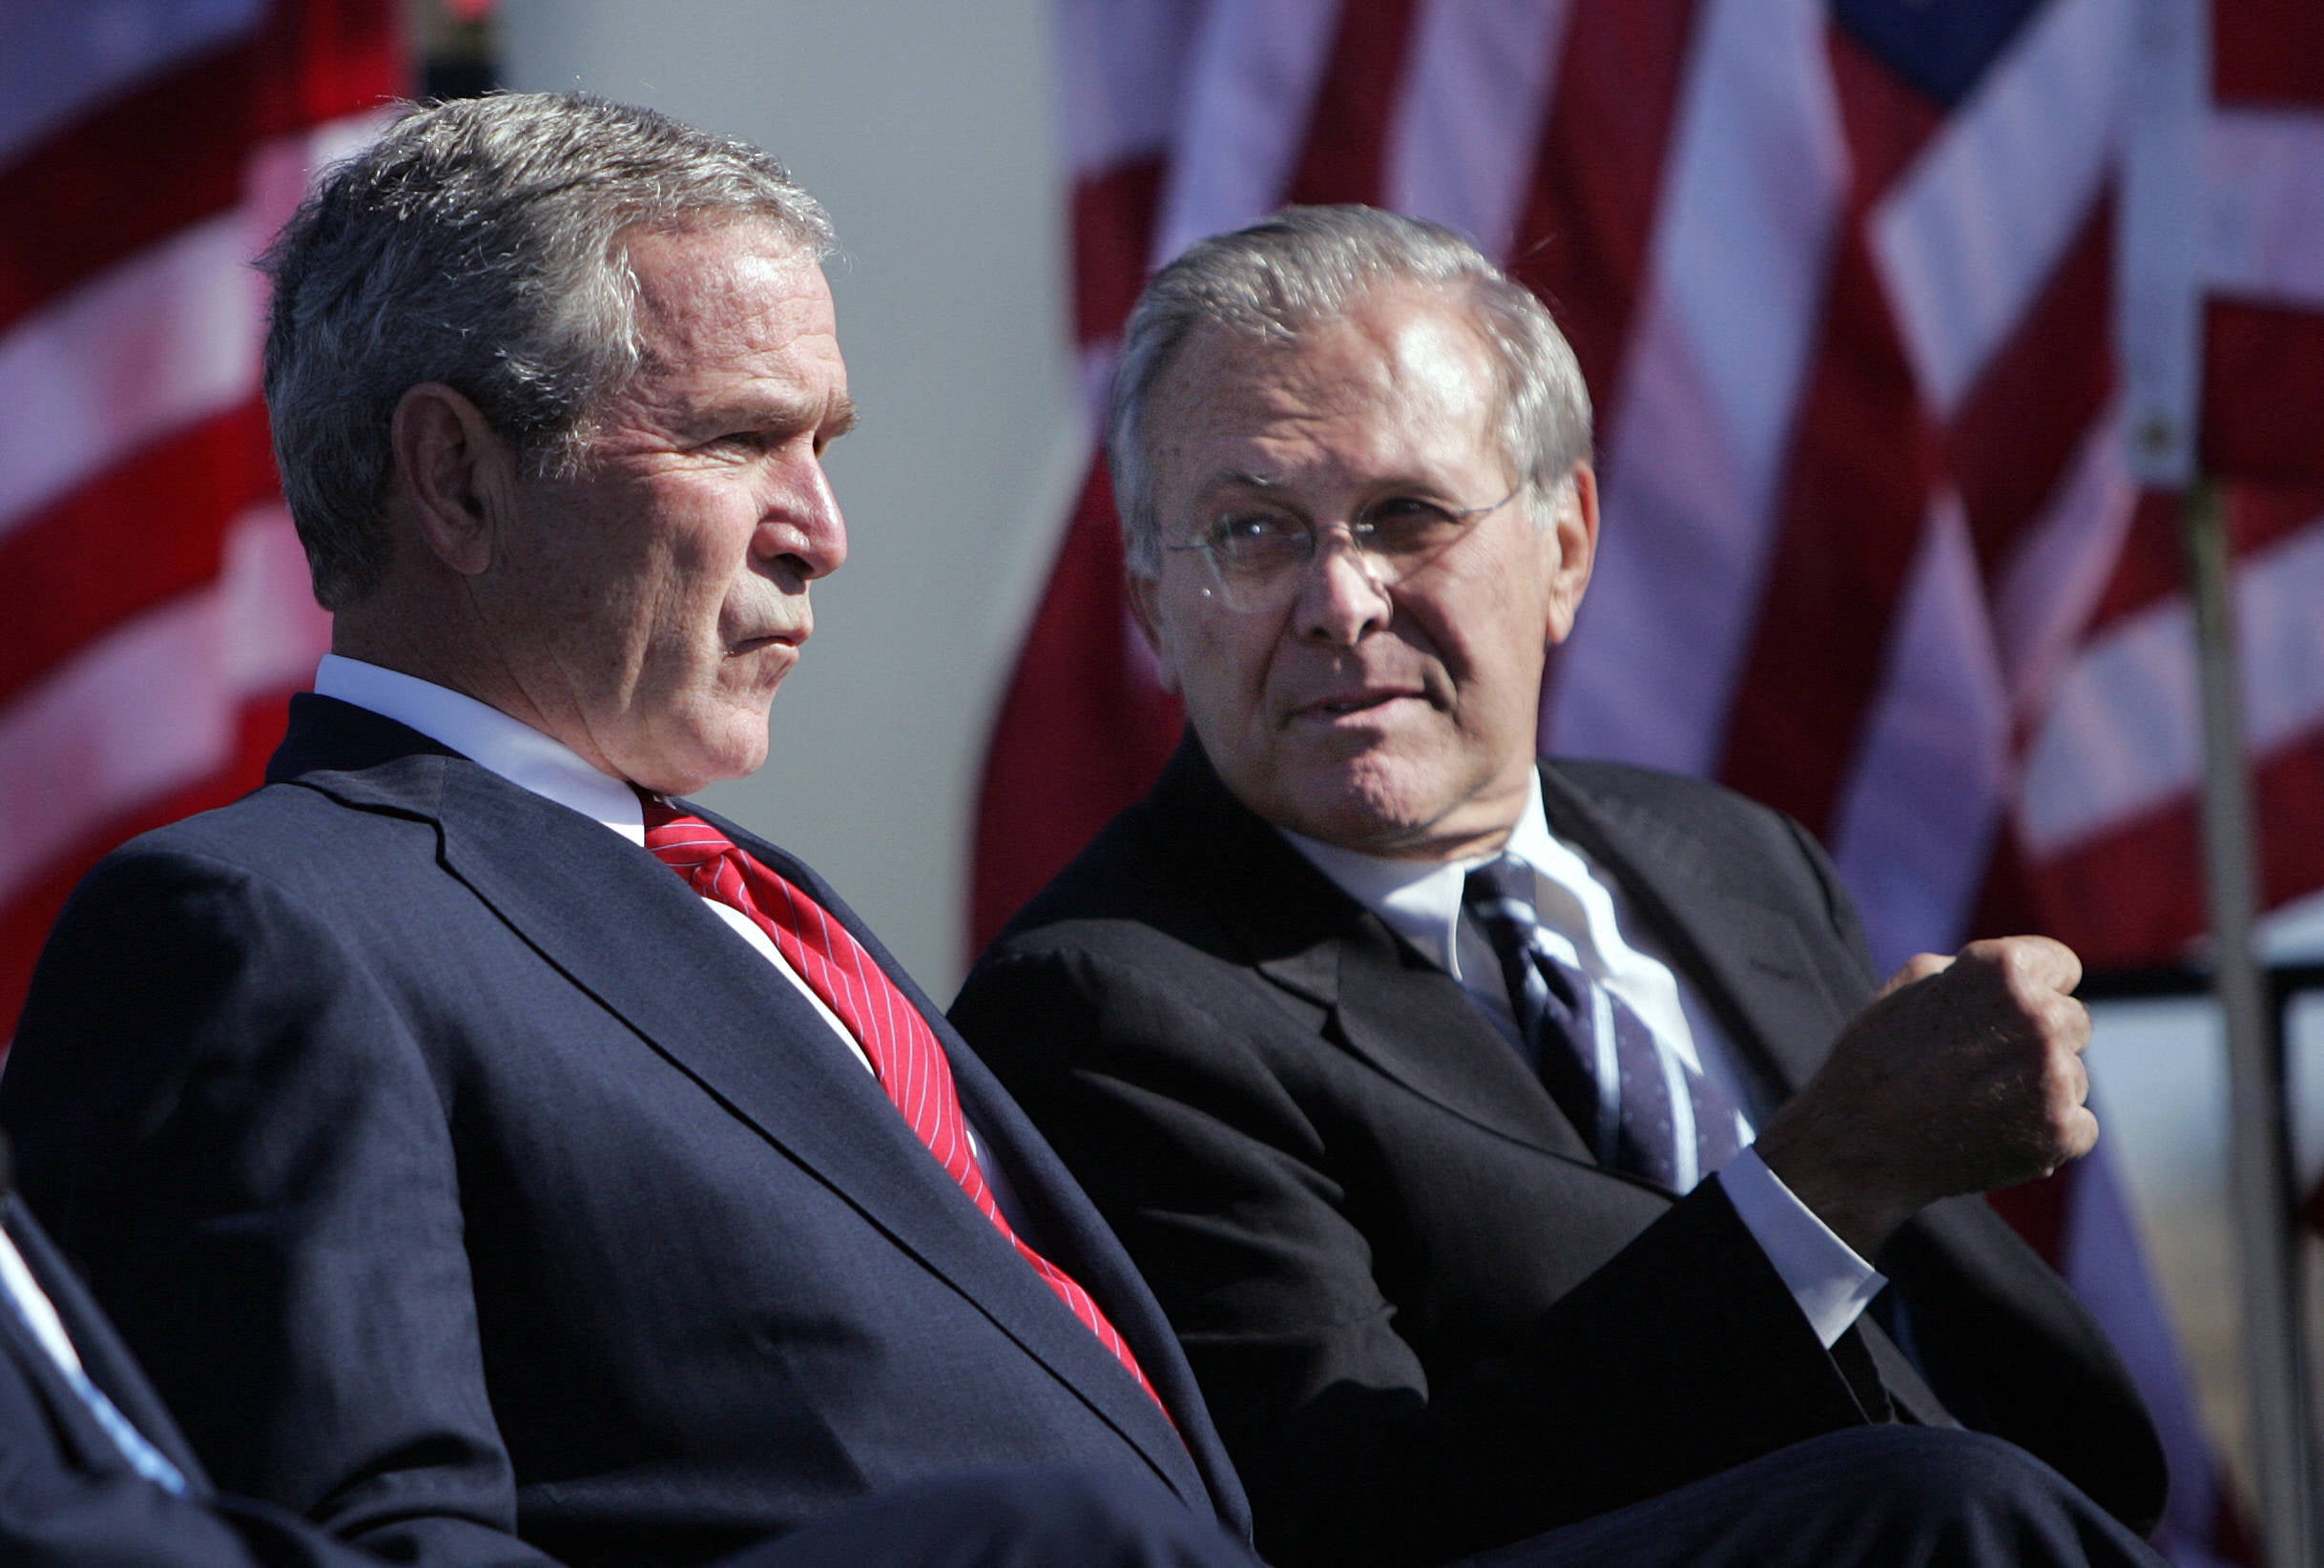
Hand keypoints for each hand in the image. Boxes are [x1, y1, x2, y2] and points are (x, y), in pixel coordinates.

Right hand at [1753, 936, 2096, 1258]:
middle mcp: (2037, 1015)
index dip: (2035, 988)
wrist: (1859, 1142)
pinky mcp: (2062, 1131)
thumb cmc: (1877, 1056)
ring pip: (2075, 1077)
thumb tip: (2025, 976)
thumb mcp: (1911, 984)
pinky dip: (2046, 1134)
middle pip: (2074, 1021)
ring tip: (1978, 1104)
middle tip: (1980, 1067)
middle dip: (2036, 1040)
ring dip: (2039, 1089)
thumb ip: (1975, 969)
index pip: (2062, 966)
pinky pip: (2080, 1125)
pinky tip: (1997, 1134)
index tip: (2006, 1014)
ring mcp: (2054, 1076)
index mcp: (2001, 969)